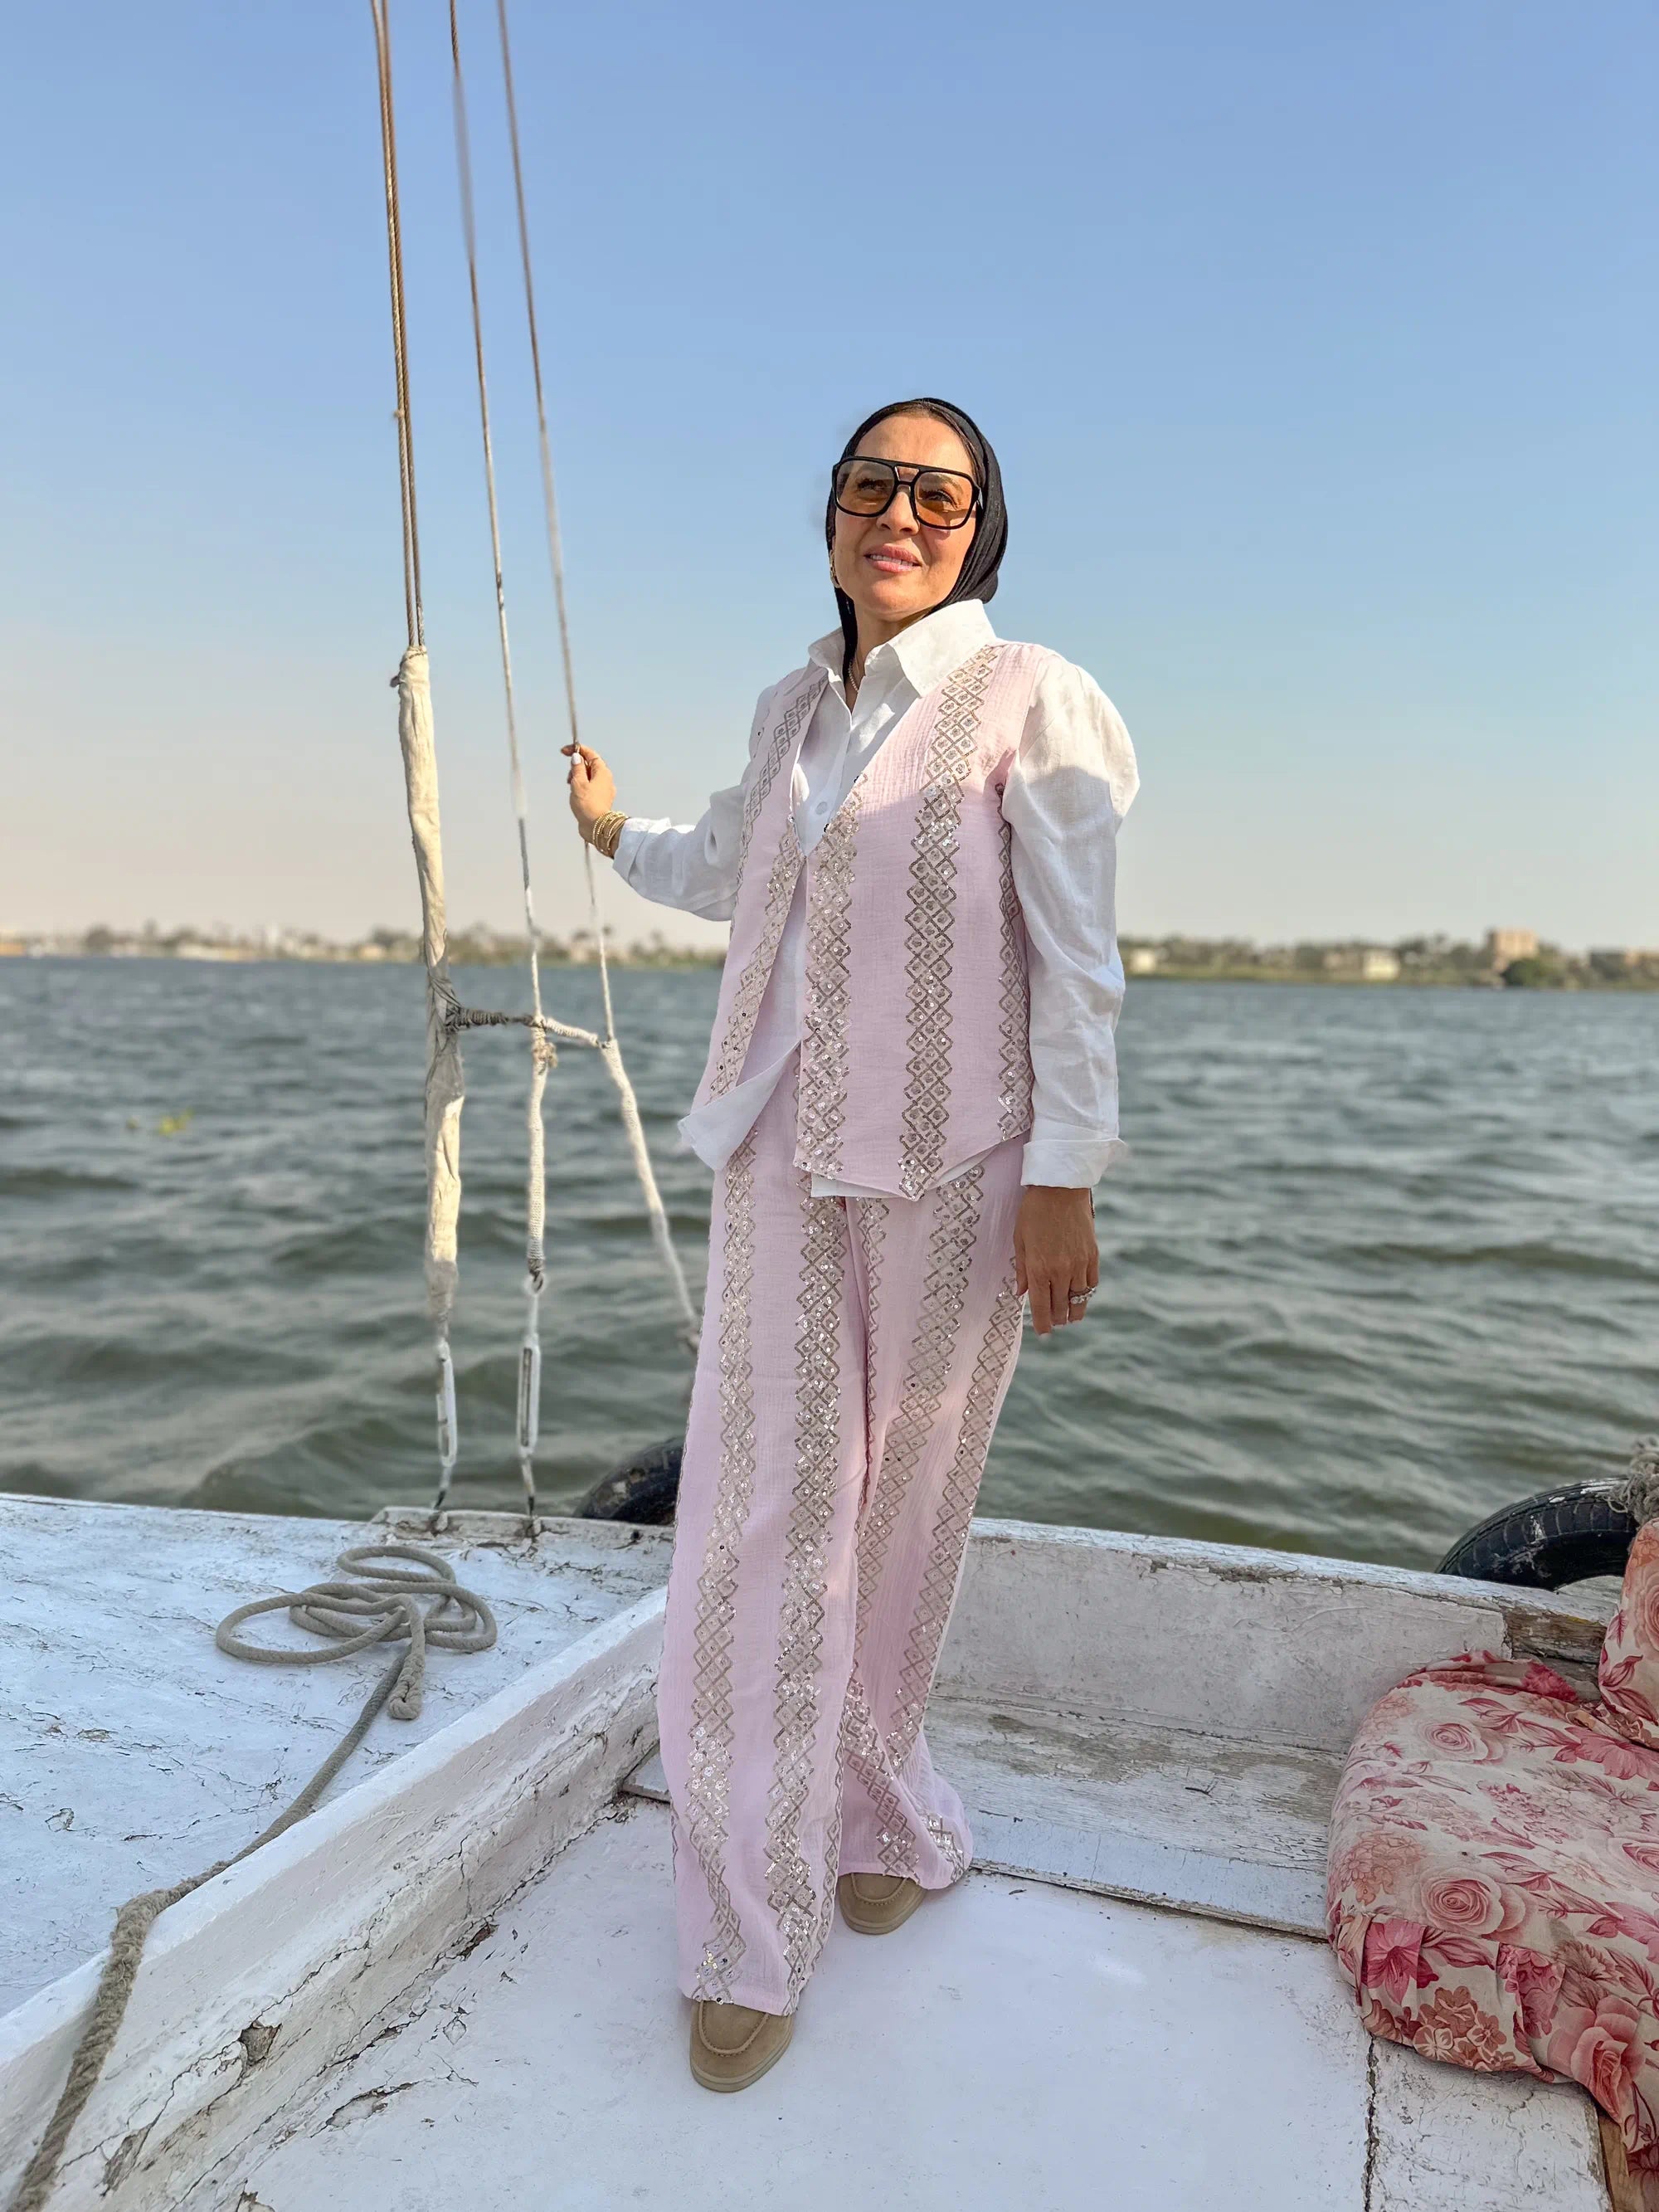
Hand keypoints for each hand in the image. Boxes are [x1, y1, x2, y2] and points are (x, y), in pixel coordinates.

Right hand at [562, 742, 617, 841]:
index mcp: (602, 772)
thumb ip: (577, 768)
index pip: (590, 754)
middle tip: (570, 776)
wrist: (596, 826)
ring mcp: (603, 789)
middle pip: (589, 765)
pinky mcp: (600, 799)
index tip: (566, 751)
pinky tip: (576, 795)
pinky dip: (581, 787)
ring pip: (588, 776)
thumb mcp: (578, 782)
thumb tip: (577, 758)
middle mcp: (605, 779)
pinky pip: (589, 787)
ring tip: (572, 788)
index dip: (577, 750)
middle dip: (576, 767)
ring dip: (577, 778)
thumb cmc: (588, 805)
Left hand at [1014, 1186, 1098, 1335]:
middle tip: (1055, 1323)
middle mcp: (1060, 1271)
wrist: (1061, 1188)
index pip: (1041, 1307)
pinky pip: (1092, 1283)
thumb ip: (1021, 1269)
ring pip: (1080, 1299)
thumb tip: (1021, 1293)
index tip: (1043, 1332)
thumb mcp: (1019, 1240)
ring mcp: (1079, 1264)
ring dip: (1074, 1310)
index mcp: (1038, 1269)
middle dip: (1057, 1319)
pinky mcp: (1093, 1255)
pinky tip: (1081, 1295)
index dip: (1043, 1324)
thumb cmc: (1034, 1212)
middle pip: (1061, 1307)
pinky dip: (1087, 1293)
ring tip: (1070, 1316)